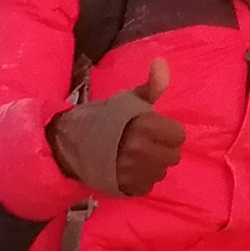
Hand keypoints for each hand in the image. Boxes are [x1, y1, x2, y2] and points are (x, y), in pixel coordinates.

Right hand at [50, 59, 183, 198]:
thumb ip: (152, 85)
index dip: (168, 131)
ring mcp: (133, 172)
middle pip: (172, 156)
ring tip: (137, 156)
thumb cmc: (106, 117)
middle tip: (146, 142)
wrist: (72, 141)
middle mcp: (141, 150)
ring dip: (153, 165)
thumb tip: (162, 62)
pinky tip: (130, 169)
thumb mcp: (130, 98)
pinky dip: (141, 179)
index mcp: (145, 125)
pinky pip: (147, 186)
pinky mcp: (125, 188)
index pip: (178, 136)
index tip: (155, 129)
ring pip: (161, 171)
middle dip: (162, 148)